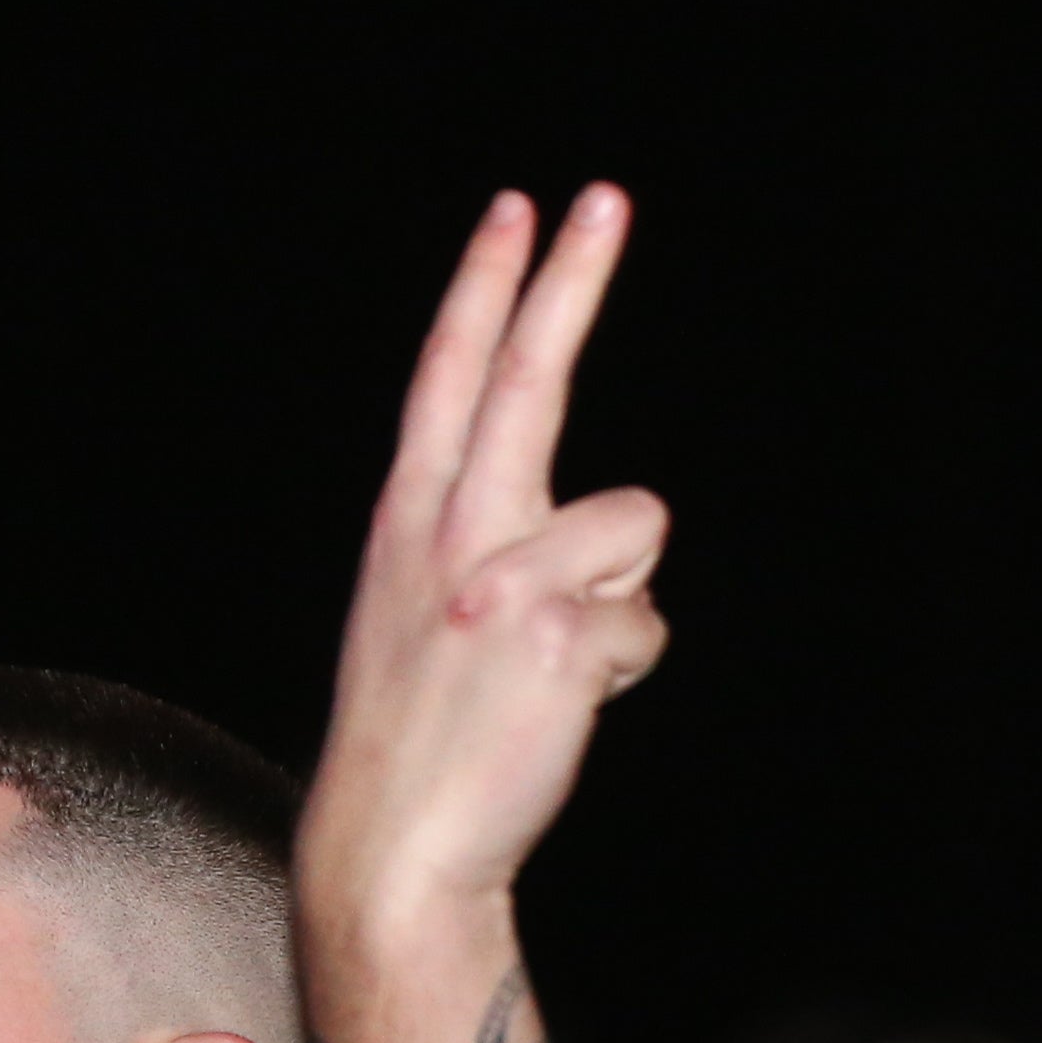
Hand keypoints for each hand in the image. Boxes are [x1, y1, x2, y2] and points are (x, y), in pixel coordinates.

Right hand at [296, 185, 667, 1042]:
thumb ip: (503, 547)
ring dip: (621, 600)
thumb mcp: (437, 617)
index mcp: (411, 518)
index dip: (488, 289)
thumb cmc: (432, 735)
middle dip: (568, 282)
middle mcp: (449, 529)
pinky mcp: (555, 633)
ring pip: (633, 529)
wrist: (395, 846)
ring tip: (555, 666)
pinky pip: (646, 625)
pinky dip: (624, 672)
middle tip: (603, 195)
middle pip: (527, 378)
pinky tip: (564, 708)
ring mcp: (500, 576)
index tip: (518, 207)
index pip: (451, 376)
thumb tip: (618, 532)